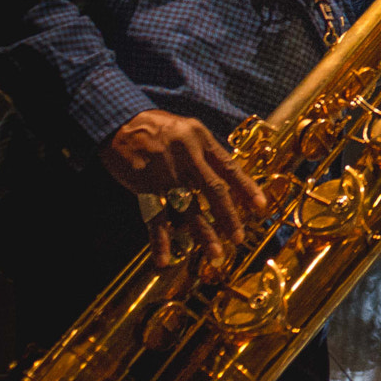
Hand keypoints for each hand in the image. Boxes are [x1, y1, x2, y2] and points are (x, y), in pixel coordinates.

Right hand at [103, 110, 266, 268]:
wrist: (120, 121)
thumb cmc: (158, 127)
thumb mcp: (189, 129)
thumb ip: (206, 154)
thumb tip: (226, 182)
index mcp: (201, 140)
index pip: (229, 167)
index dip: (247, 188)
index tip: (260, 208)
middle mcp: (187, 155)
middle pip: (213, 190)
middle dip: (228, 217)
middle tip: (239, 238)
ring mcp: (165, 172)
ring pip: (188, 207)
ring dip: (203, 233)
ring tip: (214, 254)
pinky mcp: (144, 185)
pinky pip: (155, 218)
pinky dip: (160, 241)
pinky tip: (164, 259)